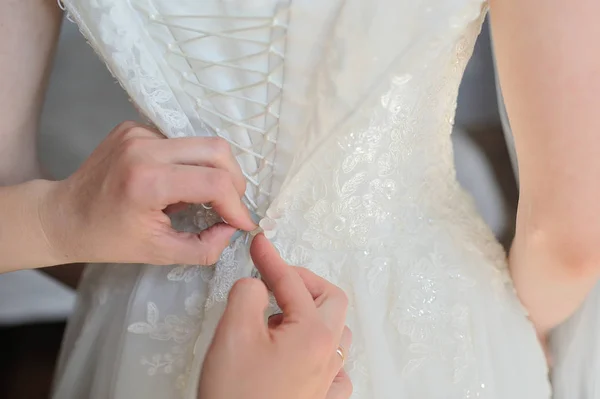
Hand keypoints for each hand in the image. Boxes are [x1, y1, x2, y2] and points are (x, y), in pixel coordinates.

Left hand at [40, 121, 255, 265]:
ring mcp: (138, 132)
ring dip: (214, 171)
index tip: (242, 224)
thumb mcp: (158, 253)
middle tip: (230, 207)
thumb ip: (204, 248)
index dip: (236, 205)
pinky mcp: (135, 127)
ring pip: (202, 143)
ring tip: (204, 196)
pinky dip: (190, 164)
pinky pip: (181, 142)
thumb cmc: (107, 239)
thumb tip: (232, 230)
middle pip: (216, 150)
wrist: (62, 215)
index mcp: (147, 182)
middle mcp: (144, 148)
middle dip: (234, 181)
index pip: (214, 182)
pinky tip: (176, 183)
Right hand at [198, 233, 351, 398]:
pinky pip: (335, 367)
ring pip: (337, 333)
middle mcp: (328, 355)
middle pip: (331, 301)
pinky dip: (320, 350)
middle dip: (303, 282)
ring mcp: (327, 381)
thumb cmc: (237, 396)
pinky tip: (299, 355)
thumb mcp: (233, 334)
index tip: (259, 244)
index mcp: (312, 334)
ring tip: (281, 317)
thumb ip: (248, 294)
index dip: (272, 259)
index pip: (293, 282)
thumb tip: (257, 285)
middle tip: (274, 279)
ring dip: (313, 314)